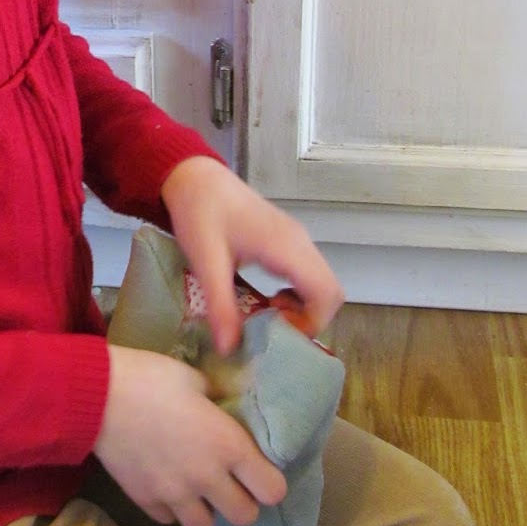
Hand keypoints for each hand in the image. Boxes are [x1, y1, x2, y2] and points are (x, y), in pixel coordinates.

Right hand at [95, 344, 286, 525]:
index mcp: (228, 445)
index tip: (259, 470)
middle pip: (245, 517)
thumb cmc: (151, 377)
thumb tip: (226, 406)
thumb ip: (218, 400)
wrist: (96, 395)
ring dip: (206, 510)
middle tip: (230, 482)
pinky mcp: (145, 500)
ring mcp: (174, 494)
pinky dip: (170, 507)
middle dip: (242, 502)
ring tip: (196, 489)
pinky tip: (165, 485)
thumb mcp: (195, 378)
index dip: (270, 482)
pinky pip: (168, 518)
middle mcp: (207, 477)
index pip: (273, 490)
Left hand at [160, 158, 343, 355]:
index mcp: (287, 247)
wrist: (194, 176)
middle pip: (331, 292)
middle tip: (269, 326)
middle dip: (308, 319)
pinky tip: (265, 297)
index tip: (274, 330)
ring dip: (302, 307)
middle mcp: (300, 243)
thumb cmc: (200, 213)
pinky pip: (308, 274)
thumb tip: (230, 349)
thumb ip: (221, 305)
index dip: (310, 322)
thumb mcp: (205, 262)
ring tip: (264, 312)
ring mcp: (297, 240)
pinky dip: (296, 294)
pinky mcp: (288, 240)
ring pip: (322, 284)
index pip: (327, 294)